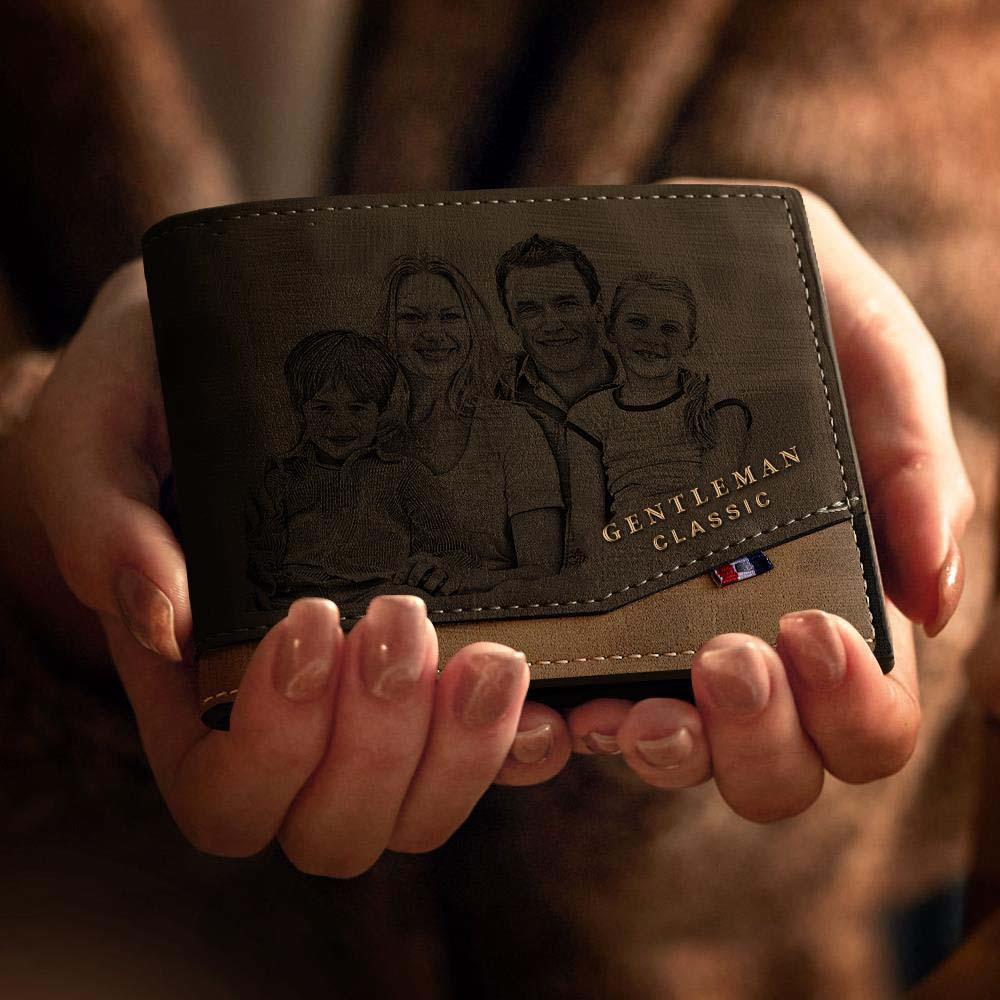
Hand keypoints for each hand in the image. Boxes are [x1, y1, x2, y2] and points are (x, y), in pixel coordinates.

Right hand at [18, 260, 536, 873]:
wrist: (220, 360)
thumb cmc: (140, 409)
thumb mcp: (96, 450)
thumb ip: (104, 535)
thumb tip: (163, 620)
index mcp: (189, 698)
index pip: (226, 799)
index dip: (274, 748)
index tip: (305, 622)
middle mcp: (285, 722)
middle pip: (335, 828)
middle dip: (377, 744)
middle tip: (397, 615)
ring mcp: (371, 706)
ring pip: (419, 811)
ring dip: (462, 751)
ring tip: (488, 654)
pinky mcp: (439, 673)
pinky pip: (491, 753)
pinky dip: (522, 740)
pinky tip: (534, 683)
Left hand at [493, 180, 973, 819]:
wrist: (649, 259)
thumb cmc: (780, 301)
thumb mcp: (866, 347)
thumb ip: (915, 459)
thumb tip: (935, 602)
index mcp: (838, 593)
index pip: (870, 712)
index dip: (855, 706)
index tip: (810, 628)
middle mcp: (753, 636)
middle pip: (782, 767)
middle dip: (761, 742)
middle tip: (724, 657)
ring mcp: (660, 640)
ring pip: (683, 760)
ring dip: (667, 755)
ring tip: (630, 704)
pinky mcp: (582, 624)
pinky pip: (576, 715)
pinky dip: (567, 734)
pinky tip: (555, 701)